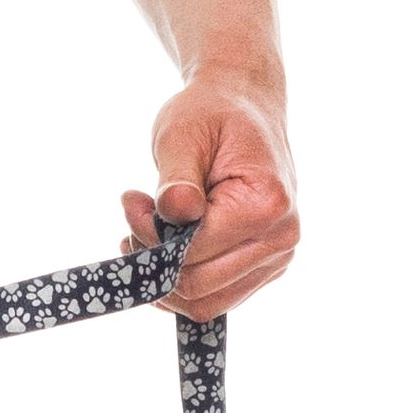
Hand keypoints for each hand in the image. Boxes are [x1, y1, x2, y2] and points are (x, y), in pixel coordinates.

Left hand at [124, 71, 299, 319]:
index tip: (132, 201)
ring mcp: (276, 259)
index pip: (193, 253)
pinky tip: (164, 247)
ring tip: (145, 232)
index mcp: (267, 205)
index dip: (150, 236)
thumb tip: (174, 212)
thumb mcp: (183, 133)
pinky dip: (181, 282)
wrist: (246, 107)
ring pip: (204, 305)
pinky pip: (214, 299)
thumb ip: (177, 178)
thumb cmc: (213, 115)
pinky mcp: (263, 269)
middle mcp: (281, 239)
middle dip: (153, 260)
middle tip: (135, 215)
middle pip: (197, 287)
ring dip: (164, 278)